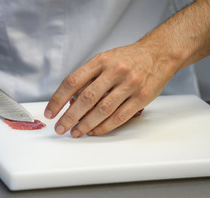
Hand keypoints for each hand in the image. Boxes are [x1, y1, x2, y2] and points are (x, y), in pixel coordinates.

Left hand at [44, 43, 176, 136]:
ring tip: (75, 133)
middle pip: (86, 98)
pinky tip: (94, 131)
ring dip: (86, 125)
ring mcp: (129, 84)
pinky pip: (119, 117)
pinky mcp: (141, 97)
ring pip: (102, 110)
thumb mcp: (105, 59)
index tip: (50, 112)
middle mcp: (114, 71)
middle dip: (69, 117)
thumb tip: (68, 100)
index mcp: (101, 60)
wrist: (159, 53)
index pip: (73, 81)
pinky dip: (104, 127)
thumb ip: (88, 77)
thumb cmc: (127, 58)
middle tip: (60, 128)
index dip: (58, 99)